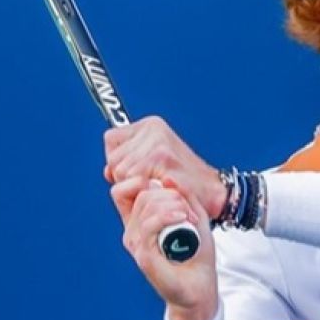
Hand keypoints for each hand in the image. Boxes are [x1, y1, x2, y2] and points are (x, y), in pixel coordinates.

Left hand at [103, 116, 226, 221]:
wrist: (212, 194)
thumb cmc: (184, 181)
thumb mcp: (155, 161)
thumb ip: (129, 160)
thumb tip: (108, 170)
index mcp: (151, 125)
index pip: (112, 139)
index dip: (119, 160)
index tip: (139, 170)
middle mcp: (154, 130)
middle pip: (114, 158)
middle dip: (125, 176)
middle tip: (151, 181)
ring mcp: (158, 144)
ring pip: (120, 171)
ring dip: (134, 186)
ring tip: (157, 186)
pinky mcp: (162, 160)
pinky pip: (132, 181)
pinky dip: (143, 191)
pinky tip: (159, 190)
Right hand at [110, 175, 218, 319]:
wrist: (200, 287)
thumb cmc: (197, 253)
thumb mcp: (195, 217)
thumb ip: (185, 197)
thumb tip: (169, 179)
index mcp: (140, 220)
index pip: (124, 190)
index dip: (141, 180)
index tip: (169, 188)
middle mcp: (133, 231)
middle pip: (142, 193)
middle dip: (170, 194)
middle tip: (190, 211)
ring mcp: (136, 243)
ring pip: (146, 205)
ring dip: (174, 204)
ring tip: (190, 218)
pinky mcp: (144, 256)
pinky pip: (148, 226)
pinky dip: (167, 216)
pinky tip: (183, 218)